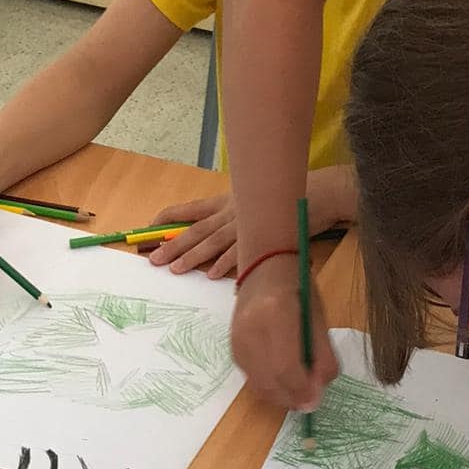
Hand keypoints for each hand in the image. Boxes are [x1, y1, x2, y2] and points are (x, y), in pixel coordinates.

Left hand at [149, 166, 355, 280]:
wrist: (319, 193)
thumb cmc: (285, 200)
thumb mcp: (253, 204)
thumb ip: (233, 220)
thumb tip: (216, 244)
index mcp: (227, 202)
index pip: (191, 209)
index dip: (170, 217)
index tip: (149, 226)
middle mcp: (232, 212)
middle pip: (196, 230)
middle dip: (172, 244)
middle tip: (152, 260)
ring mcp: (247, 224)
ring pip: (213, 241)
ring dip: (193, 256)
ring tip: (175, 270)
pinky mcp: (263, 237)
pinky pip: (241, 253)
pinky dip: (226, 264)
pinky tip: (211, 275)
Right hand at [231, 253, 338, 409]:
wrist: (264, 267)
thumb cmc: (298, 288)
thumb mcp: (318, 318)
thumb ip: (323, 356)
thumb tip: (318, 392)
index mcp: (276, 314)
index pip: (287, 367)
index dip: (302, 390)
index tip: (316, 399)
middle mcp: (250, 329)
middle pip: (271, 382)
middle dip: (293, 398)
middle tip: (309, 401)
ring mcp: (237, 340)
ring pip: (259, 386)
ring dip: (281, 396)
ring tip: (298, 391)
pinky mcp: (233, 349)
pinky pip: (251, 379)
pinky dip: (269, 387)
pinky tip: (283, 380)